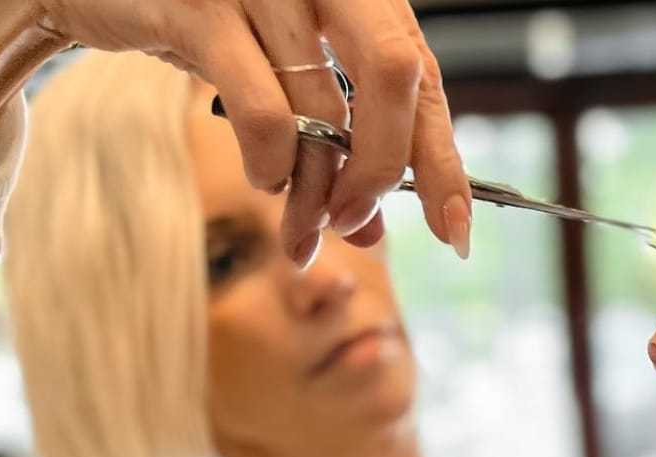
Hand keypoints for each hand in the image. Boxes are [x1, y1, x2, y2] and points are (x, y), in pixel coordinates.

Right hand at [25, 0, 470, 265]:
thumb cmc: (210, 28)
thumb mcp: (287, 84)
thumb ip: (336, 147)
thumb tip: (372, 234)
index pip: (425, 76)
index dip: (443, 159)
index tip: (455, 231)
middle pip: (396, 75)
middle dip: (384, 168)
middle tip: (359, 226)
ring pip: (321, 108)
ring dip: (315, 189)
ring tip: (303, 229)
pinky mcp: (200, 6)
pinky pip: (262, 109)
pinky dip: (271, 161)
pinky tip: (264, 179)